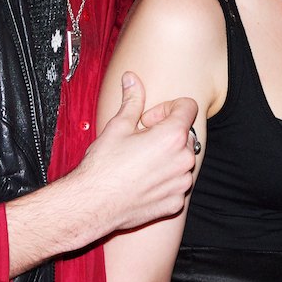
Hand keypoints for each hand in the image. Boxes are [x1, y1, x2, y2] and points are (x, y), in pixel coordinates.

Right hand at [75, 71, 198, 232]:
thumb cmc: (104, 165)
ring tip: (141, 161)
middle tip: (141, 140)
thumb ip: (132, 99)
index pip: (188, 106)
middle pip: (185, 134)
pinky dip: (164, 180)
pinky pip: (177, 184)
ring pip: (182, 160)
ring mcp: (181, 184)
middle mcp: (184, 160)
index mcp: (173, 136)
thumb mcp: (118, 126)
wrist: (93, 204)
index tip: (148, 119)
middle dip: (167, 133)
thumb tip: (131, 77)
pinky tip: (143, 180)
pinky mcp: (175, 203)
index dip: (167, 108)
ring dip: (167, 157)